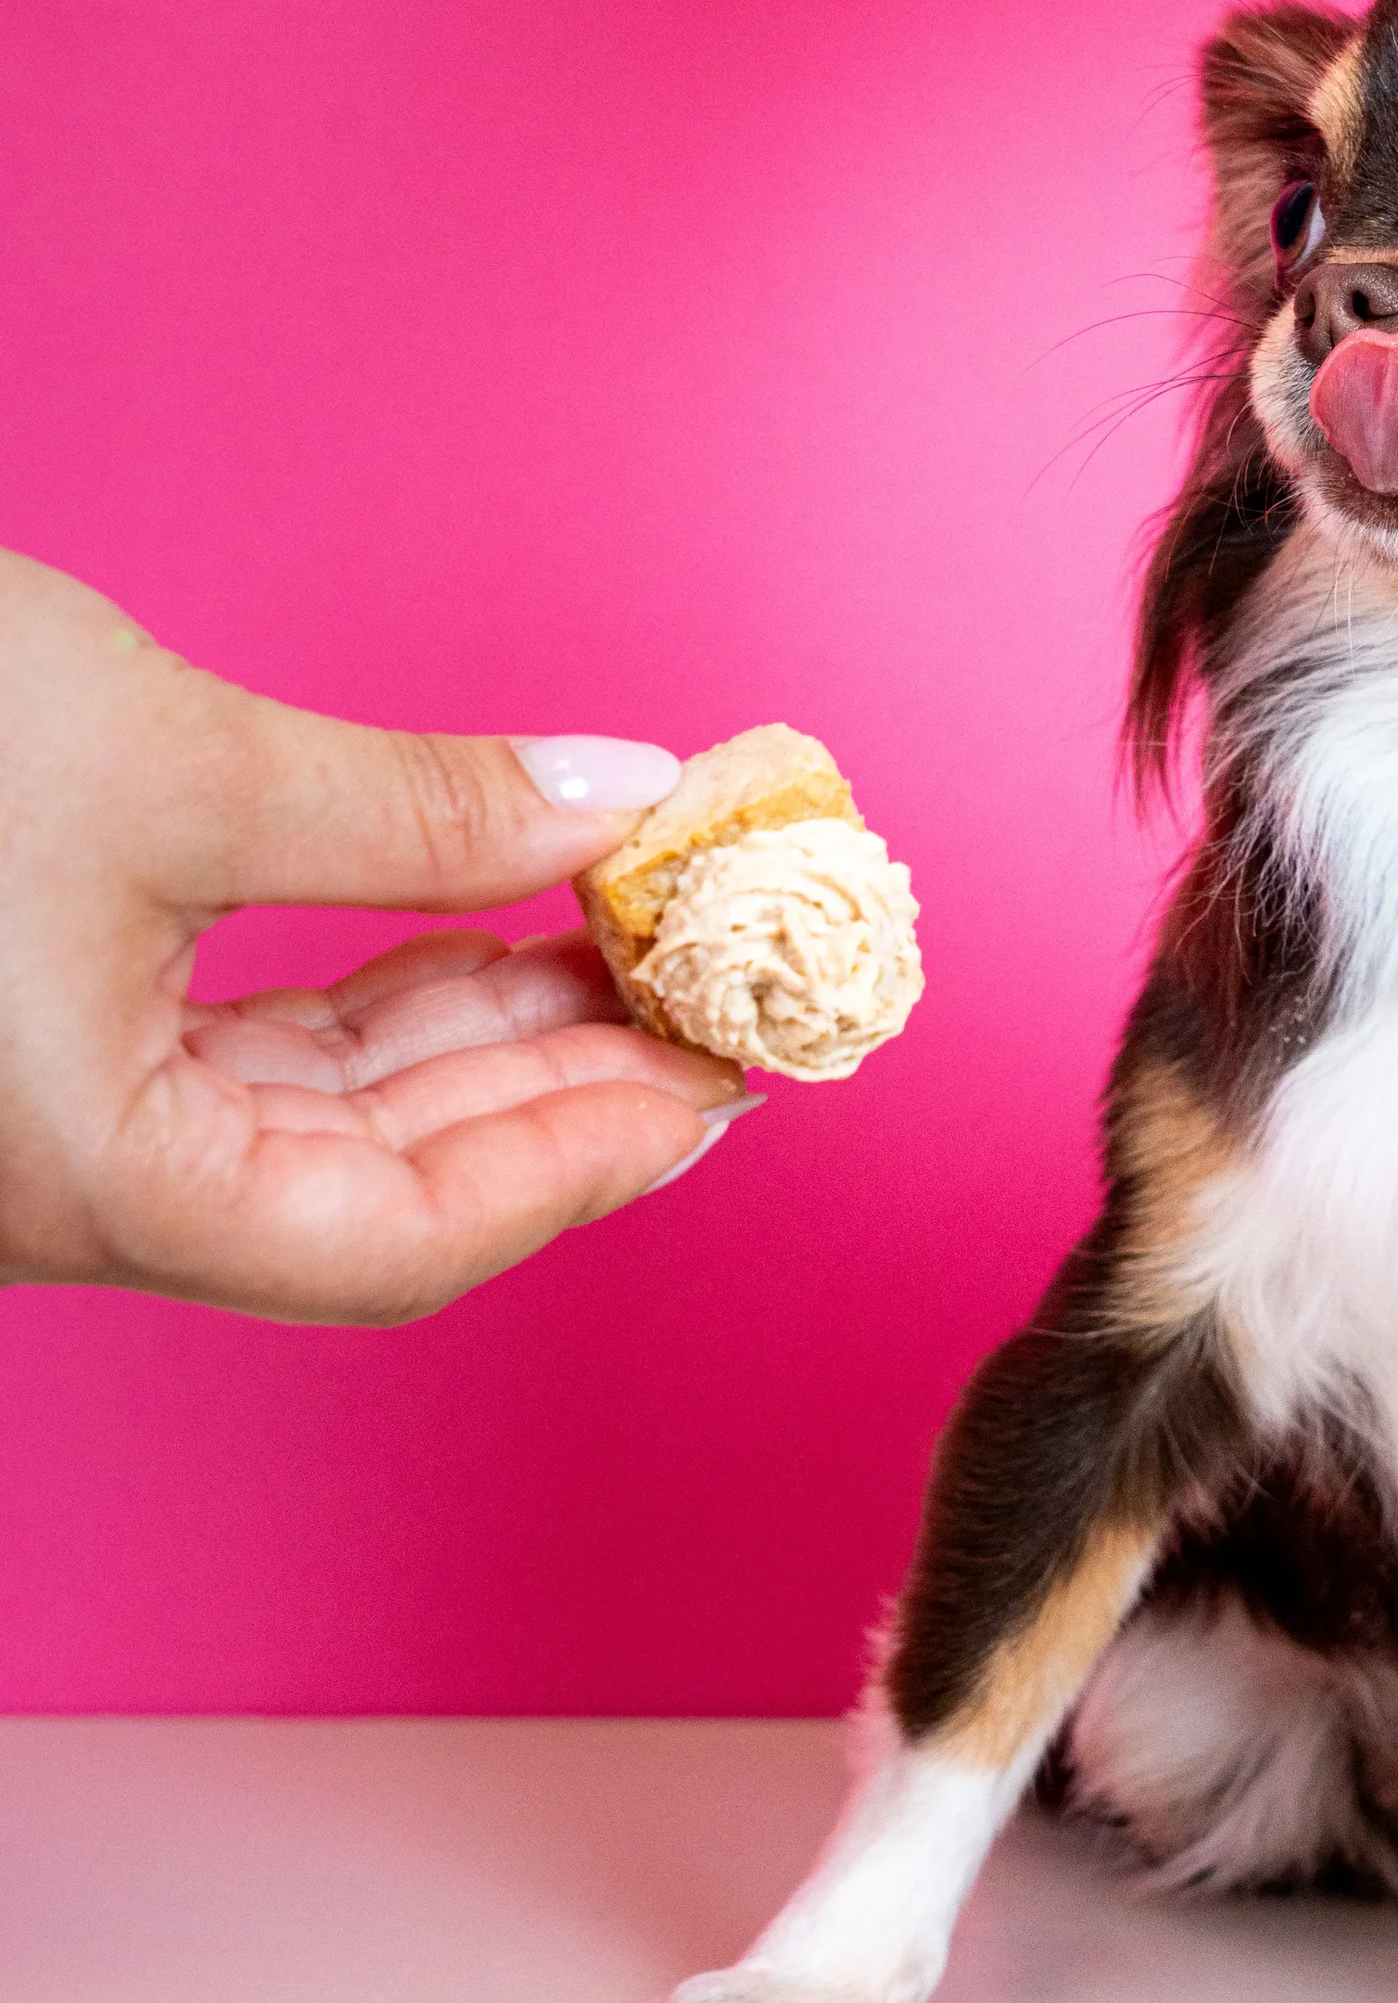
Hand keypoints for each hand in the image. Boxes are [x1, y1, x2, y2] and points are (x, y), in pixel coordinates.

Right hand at [0, 549, 753, 1321]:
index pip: (396, 1241)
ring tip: (636, 943)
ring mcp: (49, 1112)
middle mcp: (69, 1182)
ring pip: (318, 1115)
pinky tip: (493, 920)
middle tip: (722, 1004)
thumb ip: (416, 809)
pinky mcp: (35, 1027)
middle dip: (560, 1091)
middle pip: (376, 1187)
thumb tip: (619, 796)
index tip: (723, 1081)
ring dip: (480, 1031)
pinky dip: (379, 989)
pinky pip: (246, 1048)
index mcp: (91, 1180)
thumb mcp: (172, 762)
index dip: (578, 1165)